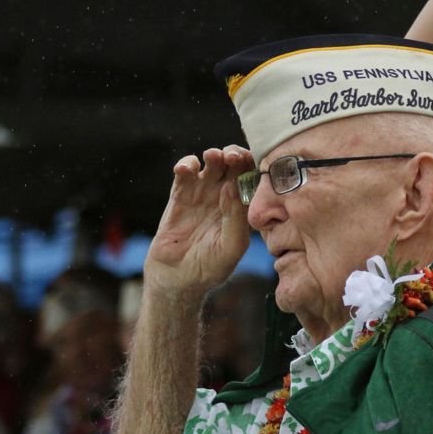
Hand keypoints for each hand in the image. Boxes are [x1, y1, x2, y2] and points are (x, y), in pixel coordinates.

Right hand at [145, 145, 251, 295]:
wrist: (178, 279)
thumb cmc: (211, 267)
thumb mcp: (232, 245)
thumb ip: (236, 217)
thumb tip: (232, 187)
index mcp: (243, 206)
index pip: (253, 178)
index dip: (254, 167)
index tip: (252, 164)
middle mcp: (225, 196)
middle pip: (234, 164)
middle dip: (236, 155)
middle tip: (233, 157)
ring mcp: (203, 193)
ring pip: (211, 163)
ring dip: (214, 155)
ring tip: (213, 157)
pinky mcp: (180, 195)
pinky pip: (184, 173)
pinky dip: (186, 164)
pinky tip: (188, 169)